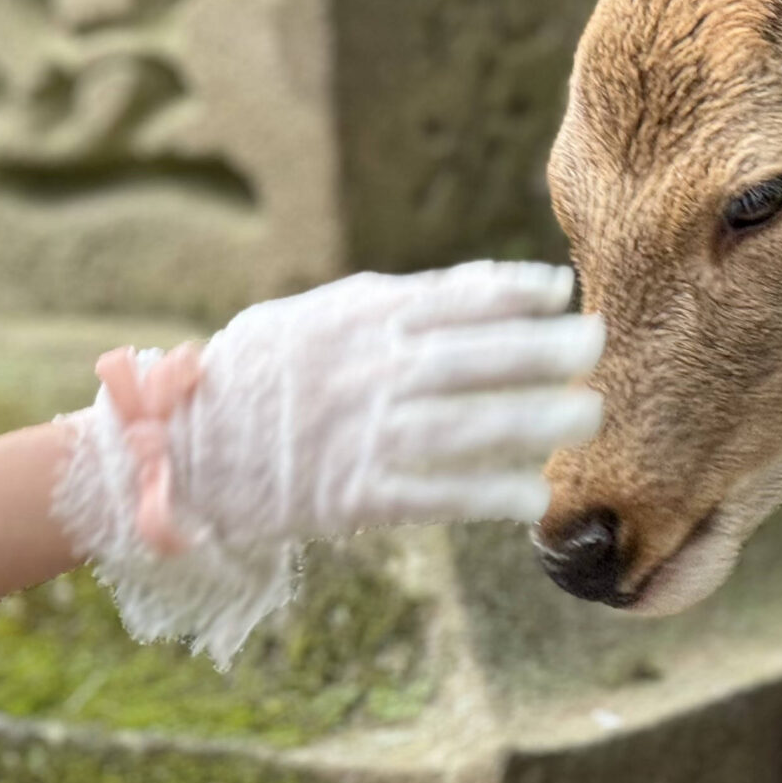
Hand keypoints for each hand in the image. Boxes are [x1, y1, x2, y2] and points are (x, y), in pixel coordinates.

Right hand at [169, 262, 605, 543]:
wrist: (186, 445)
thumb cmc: (266, 371)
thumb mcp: (325, 313)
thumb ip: (403, 303)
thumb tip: (495, 288)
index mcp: (360, 317)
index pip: (454, 297)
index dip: (515, 292)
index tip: (563, 291)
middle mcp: (368, 370)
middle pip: (473, 358)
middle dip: (543, 352)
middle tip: (595, 350)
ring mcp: (362, 433)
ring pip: (465, 425)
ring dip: (533, 421)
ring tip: (585, 417)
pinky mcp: (354, 494)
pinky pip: (436, 494)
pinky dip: (487, 493)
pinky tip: (531, 494)